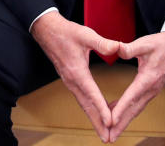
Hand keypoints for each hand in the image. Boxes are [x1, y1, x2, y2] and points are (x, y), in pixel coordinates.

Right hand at [31, 12, 119, 141]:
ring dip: (94, 119)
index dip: (102, 109)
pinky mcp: (69, 79)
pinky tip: (96, 114)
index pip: (92, 94)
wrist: (46, 29)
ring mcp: (69, 81)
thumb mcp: (85, 34)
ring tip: (104, 133)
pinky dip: (89, 109)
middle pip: (86, 106)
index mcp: (77, 71)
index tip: (111, 122)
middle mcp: (72, 80)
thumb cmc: (66, 31)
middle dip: (98, 123)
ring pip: (83, 104)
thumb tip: (118, 47)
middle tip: (108, 138)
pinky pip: (81, 98)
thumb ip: (102, 43)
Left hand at [108, 32, 164, 141]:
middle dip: (121, 125)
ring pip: (135, 109)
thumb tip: (116, 49)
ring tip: (111, 132)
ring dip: (124, 122)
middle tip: (109, 137)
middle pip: (133, 110)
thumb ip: (129, 48)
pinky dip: (126, 111)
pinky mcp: (151, 89)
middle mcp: (150, 89)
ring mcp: (152, 90)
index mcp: (148, 79)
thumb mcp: (145, 43)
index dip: (120, 109)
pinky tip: (114, 113)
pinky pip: (137, 104)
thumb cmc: (163, 44)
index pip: (131, 97)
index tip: (110, 121)